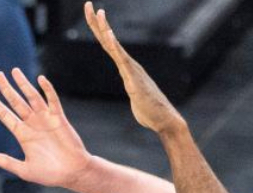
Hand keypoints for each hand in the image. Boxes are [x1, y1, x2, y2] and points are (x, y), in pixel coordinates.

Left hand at [0, 69, 93, 187]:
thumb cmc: (50, 174)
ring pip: (32, 97)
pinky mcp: (59, 118)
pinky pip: (52, 101)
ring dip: (24, 84)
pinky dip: (47, 90)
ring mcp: (45, 120)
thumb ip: (8, 162)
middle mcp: (32, 124)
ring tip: (14, 71)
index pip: (6, 115)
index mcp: (23, 135)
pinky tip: (40, 79)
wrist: (72, 173)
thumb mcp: (25, 170)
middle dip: (7, 89)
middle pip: (16, 102)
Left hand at [83, 1, 185, 134]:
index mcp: (126, 68)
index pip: (109, 45)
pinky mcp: (134, 79)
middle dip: (97, 22)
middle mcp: (129, 65)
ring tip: (99, 13)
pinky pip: (122, 60)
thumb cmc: (150, 112)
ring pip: (115, 47)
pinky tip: (108, 35)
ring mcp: (132, 70)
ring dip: (106, 29)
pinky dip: (115, 47)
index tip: (92, 14)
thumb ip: (134, 90)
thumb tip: (135, 91)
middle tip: (88, 4)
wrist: (164, 120)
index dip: (99, 30)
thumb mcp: (136, 98)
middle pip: (109, 40)